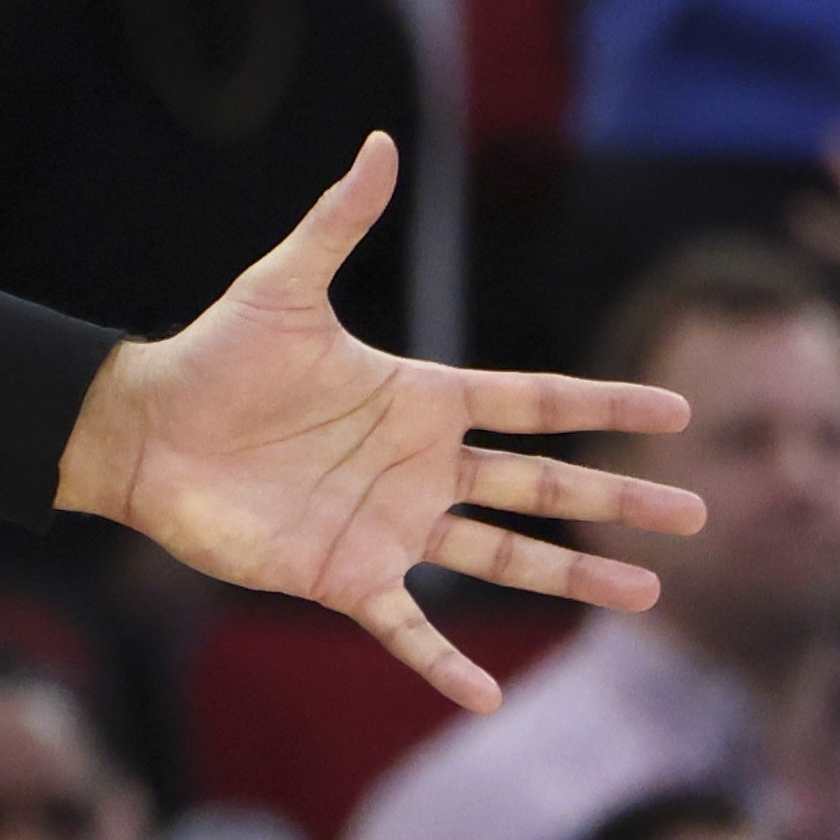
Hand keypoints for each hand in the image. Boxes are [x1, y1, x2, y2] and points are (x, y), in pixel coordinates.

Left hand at [51, 133, 703, 711]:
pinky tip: (489, 696)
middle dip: (618, 500)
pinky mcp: (342, 575)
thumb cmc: (211, 357)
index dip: (604, 406)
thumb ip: (341, 220)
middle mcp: (419, 466)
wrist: (142, 430)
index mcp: (421, 399)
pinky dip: (444, 664)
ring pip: (501, 558)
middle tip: (698, 514)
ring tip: (648, 596)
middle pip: (541, 488)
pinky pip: (407, 628)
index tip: (677, 413)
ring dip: (571, 577)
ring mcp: (388, 525)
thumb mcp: (283, 285)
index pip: (535, 402)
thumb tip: (380, 142)